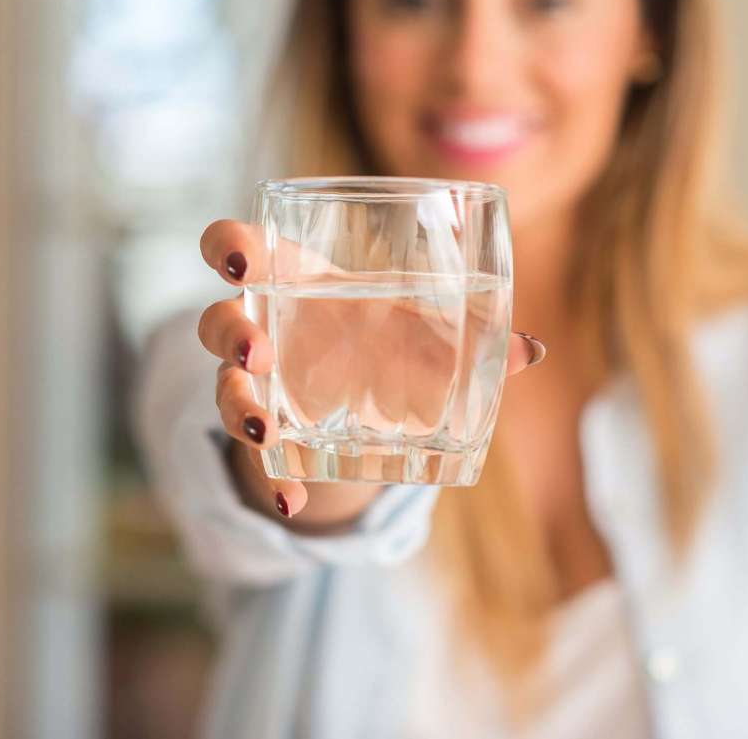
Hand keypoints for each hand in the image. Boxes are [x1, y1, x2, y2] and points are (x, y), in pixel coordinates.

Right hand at [196, 218, 546, 529]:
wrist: (364, 402)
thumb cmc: (386, 338)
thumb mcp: (422, 334)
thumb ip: (469, 338)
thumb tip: (531, 350)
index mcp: (292, 279)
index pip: (234, 248)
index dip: (227, 249)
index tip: (243, 264)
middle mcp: (261, 328)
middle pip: (216, 319)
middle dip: (229, 333)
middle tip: (259, 351)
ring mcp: (256, 384)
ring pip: (223, 388)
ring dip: (239, 407)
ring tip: (267, 429)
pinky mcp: (265, 434)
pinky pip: (255, 458)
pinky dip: (271, 481)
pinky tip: (291, 500)